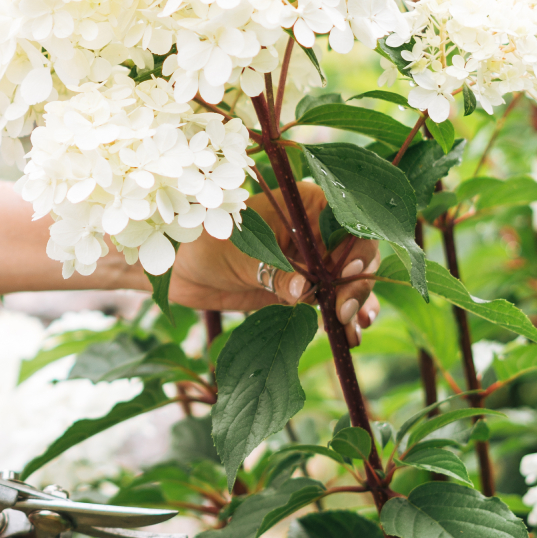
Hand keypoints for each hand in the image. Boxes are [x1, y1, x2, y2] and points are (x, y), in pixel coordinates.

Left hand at [167, 180, 381, 344]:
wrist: (179, 268)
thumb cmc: (205, 244)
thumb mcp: (242, 255)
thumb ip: (274, 272)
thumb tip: (303, 292)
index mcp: (306, 205)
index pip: (348, 222)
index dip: (357, 247)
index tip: (348, 272)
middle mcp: (315, 230)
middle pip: (356, 255)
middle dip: (356, 284)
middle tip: (345, 311)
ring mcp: (312, 260)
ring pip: (348, 281)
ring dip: (356, 304)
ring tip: (355, 328)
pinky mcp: (303, 288)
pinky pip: (331, 301)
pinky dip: (343, 316)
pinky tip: (352, 332)